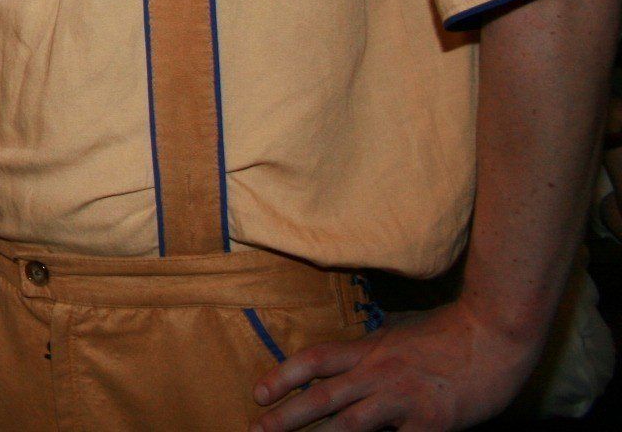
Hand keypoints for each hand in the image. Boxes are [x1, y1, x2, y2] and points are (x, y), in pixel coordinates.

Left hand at [251, 301, 538, 431]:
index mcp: (370, 350)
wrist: (495, 331)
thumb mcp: (402, 335)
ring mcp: (403, 399)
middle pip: (322, 396)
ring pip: (349, 425)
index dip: (284, 375)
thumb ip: (375, 354)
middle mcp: (379, 373)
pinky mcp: (431, 423)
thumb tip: (350, 369)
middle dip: (286, 416)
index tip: (259, 393)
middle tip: (258, 429)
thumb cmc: (452, 333)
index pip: (316, 360)